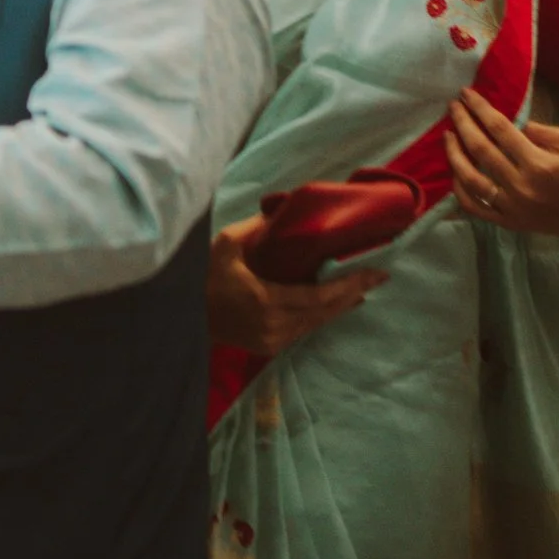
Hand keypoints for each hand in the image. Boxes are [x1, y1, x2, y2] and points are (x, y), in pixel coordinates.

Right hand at [205, 214, 385, 355]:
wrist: (181, 317)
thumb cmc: (200, 279)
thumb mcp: (224, 246)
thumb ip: (255, 228)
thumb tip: (279, 211)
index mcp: (266, 301)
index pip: (320, 295)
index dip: (350, 284)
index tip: (375, 272)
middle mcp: (274, 326)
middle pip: (325, 312)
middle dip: (353, 294)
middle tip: (378, 277)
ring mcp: (272, 340)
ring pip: (316, 324)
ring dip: (339, 307)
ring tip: (360, 290)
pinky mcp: (268, 347)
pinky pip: (303, 330)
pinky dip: (320, 316)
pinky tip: (331, 306)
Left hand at [447, 89, 558, 234]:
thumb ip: (537, 131)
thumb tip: (505, 125)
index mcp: (539, 164)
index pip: (499, 129)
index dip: (479, 109)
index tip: (465, 94)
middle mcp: (522, 186)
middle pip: (480, 150)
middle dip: (463, 124)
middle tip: (453, 108)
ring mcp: (514, 208)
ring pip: (471, 180)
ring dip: (454, 155)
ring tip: (448, 136)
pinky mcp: (511, 223)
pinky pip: (476, 208)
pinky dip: (461, 191)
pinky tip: (455, 173)